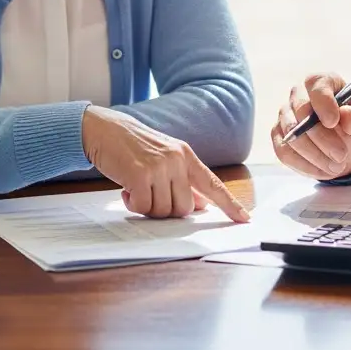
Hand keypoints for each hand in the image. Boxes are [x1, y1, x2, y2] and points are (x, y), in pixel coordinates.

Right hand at [82, 106, 249, 223]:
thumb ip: (183, 180)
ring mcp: (159, 167)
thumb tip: (201, 205)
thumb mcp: (164, 157)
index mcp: (186, 155)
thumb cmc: (133, 147)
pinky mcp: (140, 175)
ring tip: (136, 187)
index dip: (230, 204)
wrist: (105, 130)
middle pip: (184, 208)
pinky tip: (126, 188)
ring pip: (163, 211)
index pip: (213, 183)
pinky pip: (142, 208)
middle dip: (166, 210)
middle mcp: (177, 160)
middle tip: (150, 194)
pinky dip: (132, 205)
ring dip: (147, 207)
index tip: (245, 219)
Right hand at [271, 72, 350, 179]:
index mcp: (324, 82)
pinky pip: (284, 151)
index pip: (316, 84)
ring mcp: (286, 115)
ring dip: (314, 155)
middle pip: (300, 110)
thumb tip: (346, 116)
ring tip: (336, 167)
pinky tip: (322, 171)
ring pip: (291, 134)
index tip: (333, 122)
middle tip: (341, 155)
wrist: (347, 147)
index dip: (323, 102)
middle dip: (321, 136)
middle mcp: (300, 94)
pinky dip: (304, 165)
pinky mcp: (279, 136)